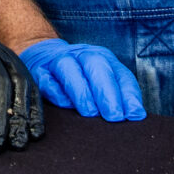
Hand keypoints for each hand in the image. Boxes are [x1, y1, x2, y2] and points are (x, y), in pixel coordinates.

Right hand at [17, 38, 145, 121]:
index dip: (128, 94)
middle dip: (107, 91)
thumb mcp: (102, 81)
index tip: (134, 115)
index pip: (120, 74)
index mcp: (103, 59)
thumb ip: (116, 96)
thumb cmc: (80, 77)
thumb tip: (133, 117)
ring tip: (90, 113)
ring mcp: (59, 61)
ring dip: (81, 91)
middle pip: (96, 65)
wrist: (44, 57)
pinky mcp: (39, 71)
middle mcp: (82, 56)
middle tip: (114, 116)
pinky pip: (47, 80)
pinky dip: (56, 92)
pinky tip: (64, 104)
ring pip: (69, 68)